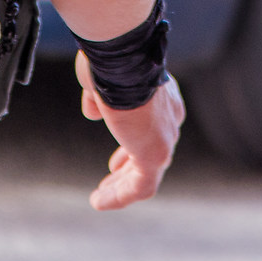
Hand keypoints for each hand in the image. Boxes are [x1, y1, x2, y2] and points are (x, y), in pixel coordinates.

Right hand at [76, 54, 184, 210]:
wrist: (123, 58)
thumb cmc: (111, 60)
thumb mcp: (102, 78)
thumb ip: (99, 98)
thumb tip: (93, 112)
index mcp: (162, 97)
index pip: (152, 129)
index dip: (132, 148)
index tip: (115, 163)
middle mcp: (169, 118)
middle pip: (151, 153)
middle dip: (129, 169)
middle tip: (111, 180)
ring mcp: (165, 138)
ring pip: (146, 174)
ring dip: (121, 188)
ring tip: (100, 198)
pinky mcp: (155, 154)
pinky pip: (140, 187)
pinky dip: (119, 197)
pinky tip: (98, 202)